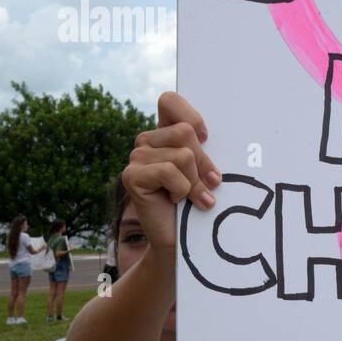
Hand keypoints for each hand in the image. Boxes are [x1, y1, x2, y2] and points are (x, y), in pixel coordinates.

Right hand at [123, 92, 220, 251]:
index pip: (169, 100)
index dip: (190, 115)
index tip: (206, 138)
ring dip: (194, 181)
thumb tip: (211, 137)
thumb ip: (204, 150)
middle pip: (186, 132)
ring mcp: (136, 157)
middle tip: (209, 184)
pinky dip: (181, 190)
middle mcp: (146, 141)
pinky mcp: (131, 175)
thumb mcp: (205, 171)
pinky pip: (170, 172)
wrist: (181, 240)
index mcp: (164, 134)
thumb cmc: (197, 203)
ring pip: (183, 155)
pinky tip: (174, 201)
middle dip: (204, 162)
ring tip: (190, 198)